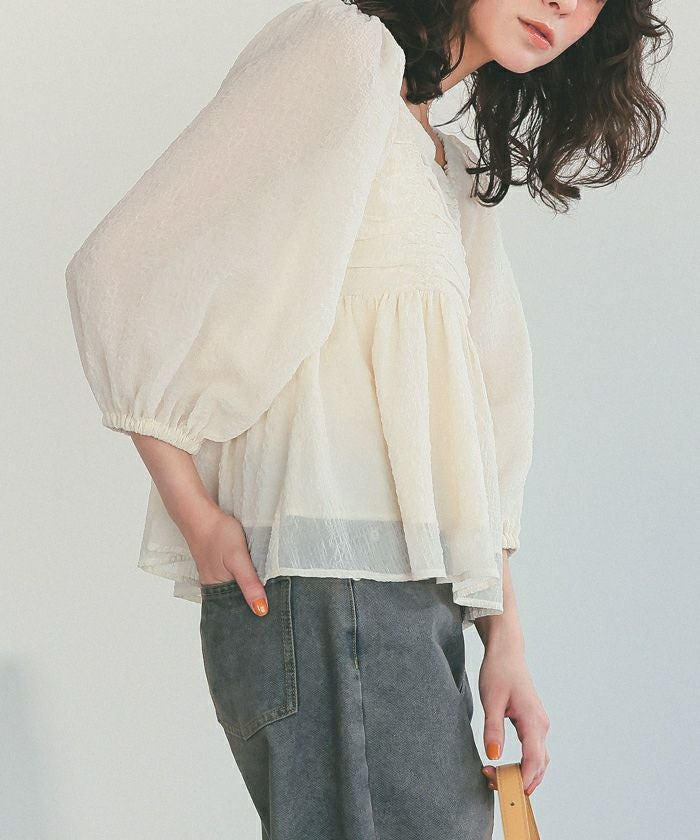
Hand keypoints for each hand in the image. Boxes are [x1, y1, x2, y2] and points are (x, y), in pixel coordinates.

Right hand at [183, 507, 268, 616]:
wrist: (202, 514)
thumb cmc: (217, 534)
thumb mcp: (237, 559)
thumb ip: (249, 583)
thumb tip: (260, 610)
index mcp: (216, 592)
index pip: (240, 611)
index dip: (257, 611)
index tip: (275, 613)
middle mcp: (216, 588)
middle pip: (239, 602)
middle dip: (256, 602)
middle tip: (278, 601)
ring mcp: (218, 576)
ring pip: (239, 589)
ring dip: (253, 589)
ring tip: (272, 589)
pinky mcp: (222, 566)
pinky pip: (237, 578)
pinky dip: (248, 577)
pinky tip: (258, 573)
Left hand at [478, 645, 549, 795]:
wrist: (506, 652)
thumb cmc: (498, 671)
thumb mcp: (491, 700)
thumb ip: (493, 728)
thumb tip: (494, 755)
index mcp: (533, 720)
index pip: (534, 760)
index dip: (522, 779)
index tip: (504, 789)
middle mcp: (541, 725)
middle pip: (539, 766)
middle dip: (519, 781)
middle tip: (491, 782)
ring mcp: (539, 725)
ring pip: (539, 761)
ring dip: (522, 775)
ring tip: (496, 777)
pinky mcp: (533, 723)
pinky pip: (534, 752)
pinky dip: (524, 765)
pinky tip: (507, 768)